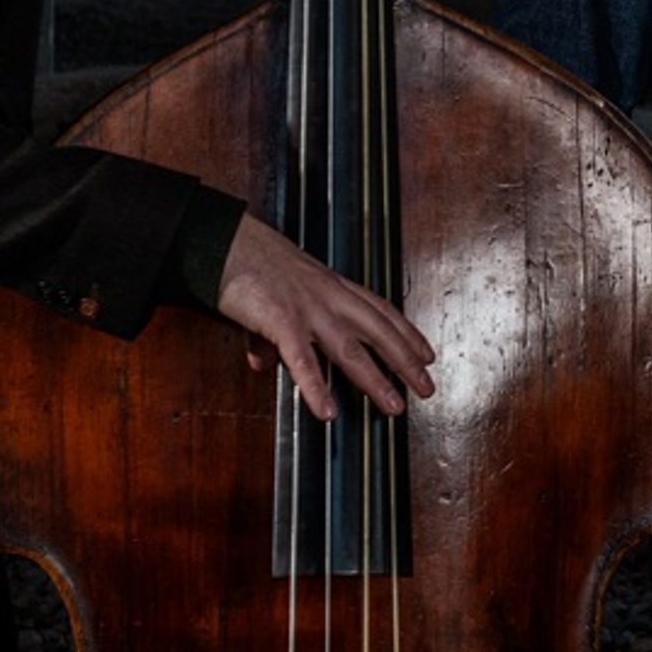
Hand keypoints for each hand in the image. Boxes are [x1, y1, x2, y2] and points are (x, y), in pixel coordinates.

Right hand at [213, 214, 437, 421]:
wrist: (224, 240)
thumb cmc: (249, 262)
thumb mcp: (274, 294)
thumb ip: (273, 334)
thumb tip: (263, 362)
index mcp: (331, 286)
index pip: (381, 311)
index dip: (407, 334)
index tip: (427, 354)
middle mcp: (329, 296)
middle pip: (379, 332)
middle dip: (406, 362)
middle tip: (427, 388)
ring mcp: (308, 308)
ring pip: (351, 350)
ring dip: (376, 381)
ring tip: (394, 406)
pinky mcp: (281, 320)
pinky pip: (303, 360)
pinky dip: (316, 387)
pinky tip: (327, 411)